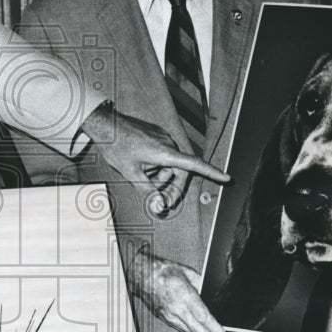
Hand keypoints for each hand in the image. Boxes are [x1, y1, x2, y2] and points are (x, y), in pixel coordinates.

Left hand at [81, 102, 229, 214]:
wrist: (105, 123)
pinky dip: (157, 166)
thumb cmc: (117, 147)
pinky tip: (141, 166)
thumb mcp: (131, 173)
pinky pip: (164, 154)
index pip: (194, 164)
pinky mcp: (157, 135)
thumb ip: (148, 191)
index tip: (226, 178)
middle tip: (162, 203)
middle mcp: (168, 143)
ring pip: (171, 164)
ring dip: (162, 176)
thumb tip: (160, 207)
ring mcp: (163, 138)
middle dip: (173, 188)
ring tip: (142, 178)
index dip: (211, 172)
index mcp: (164, 152)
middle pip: (181, 170)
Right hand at [129, 246, 227, 331]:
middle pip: (198, 331)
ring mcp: (170, 316)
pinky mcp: (165, 320)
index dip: (215, 328)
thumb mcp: (187, 272)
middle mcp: (176, 309)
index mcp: (184, 294)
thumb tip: (213, 294)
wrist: (143, 276)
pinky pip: (182, 330)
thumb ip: (202, 284)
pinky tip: (198, 328)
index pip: (203, 316)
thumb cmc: (163, 271)